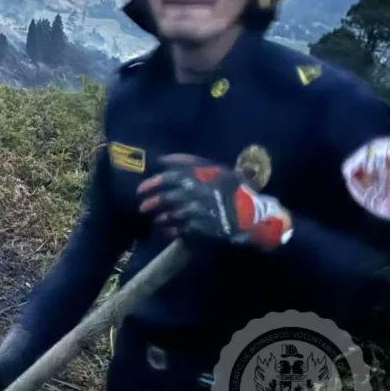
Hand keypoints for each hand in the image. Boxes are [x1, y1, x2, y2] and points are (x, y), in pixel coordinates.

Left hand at [137, 154, 292, 250]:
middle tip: (143, 207)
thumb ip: (189, 162)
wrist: (249, 215)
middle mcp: (190, 195)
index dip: (150, 184)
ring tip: (155, 220)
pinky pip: (175, 230)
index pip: (165, 179)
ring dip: (158, 218)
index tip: (141, 190)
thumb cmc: (233, 189)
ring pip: (166, 216)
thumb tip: (162, 159)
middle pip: (162, 199)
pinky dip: (168, 231)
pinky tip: (165, 231)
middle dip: (150, 204)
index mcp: (194, 178)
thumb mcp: (215, 169)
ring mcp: (192, 213)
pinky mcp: (196, 229)